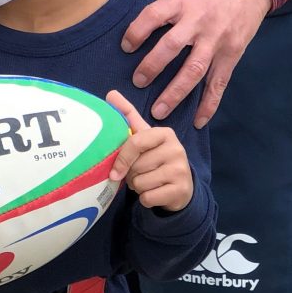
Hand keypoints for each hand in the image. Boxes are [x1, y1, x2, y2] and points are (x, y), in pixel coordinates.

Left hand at [107, 90, 192, 211]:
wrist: (180, 187)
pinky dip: (145, 199)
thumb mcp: (144, 137)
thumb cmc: (155, 158)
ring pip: (140, 183)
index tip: (114, 172)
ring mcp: (181, 170)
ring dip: (138, 187)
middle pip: (136, 166)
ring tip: (148, 181)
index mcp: (165, 133)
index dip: (121, 158)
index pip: (135, 142)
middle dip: (131, 175)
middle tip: (140, 173)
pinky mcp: (181, 190)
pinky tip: (155, 192)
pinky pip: (148, 198)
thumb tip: (110, 93)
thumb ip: (128, 116)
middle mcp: (177, 149)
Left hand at [122, 0, 271, 128]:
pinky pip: (219, 83)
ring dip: (175, 93)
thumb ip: (165, 7)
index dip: (136, 31)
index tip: (126, 47)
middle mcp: (199, 21)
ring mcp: (217, 40)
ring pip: (194, 70)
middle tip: (137, 83)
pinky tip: (198, 120)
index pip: (153, 16)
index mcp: (182, 1)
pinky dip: (209, 104)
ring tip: (158, 111)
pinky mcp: (232, 54)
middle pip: (172, 46)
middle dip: (152, 66)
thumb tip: (142, 29)